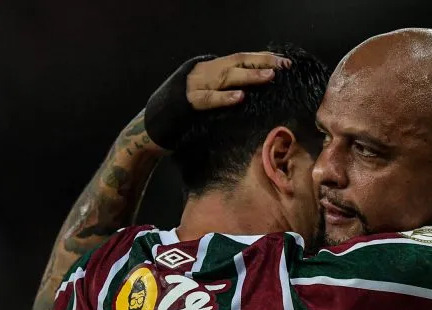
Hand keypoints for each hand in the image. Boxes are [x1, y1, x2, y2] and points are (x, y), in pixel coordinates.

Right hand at [144, 52, 290, 148]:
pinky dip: (224, 97)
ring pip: (224, 76)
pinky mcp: (185, 104)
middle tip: (283, 65)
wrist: (148, 129)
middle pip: (235, 62)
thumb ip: (224, 90)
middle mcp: (199, 72)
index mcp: (206, 68)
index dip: (261, 58)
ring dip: (248, 76)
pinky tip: (240, 97)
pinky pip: (208, 99)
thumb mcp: (207, 97)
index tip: (283, 61)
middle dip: (261, 62)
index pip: (238, 58)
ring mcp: (191, 86)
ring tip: (269, 76)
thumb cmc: (181, 117)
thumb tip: (252, 91)